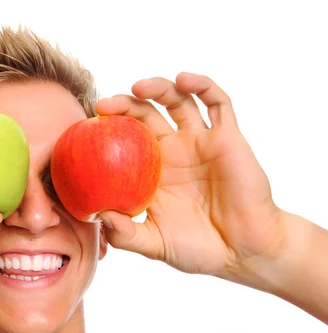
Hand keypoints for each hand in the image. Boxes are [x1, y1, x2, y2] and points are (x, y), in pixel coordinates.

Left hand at [95, 73, 285, 274]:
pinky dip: (202, 86)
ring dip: (158, 87)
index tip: (87, 126)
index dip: (108, 129)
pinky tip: (184, 80)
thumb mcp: (155, 244)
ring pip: (178, 101)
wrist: (244, 252)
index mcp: (152, 171)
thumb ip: (126, 235)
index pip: (124, 139)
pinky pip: (218, 103)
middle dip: (124, 104)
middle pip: (146, 114)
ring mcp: (200, 142)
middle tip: (104, 105)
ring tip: (139, 87)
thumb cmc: (198, 249)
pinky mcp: (228, 138)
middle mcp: (173, 151)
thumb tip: (98, 216)